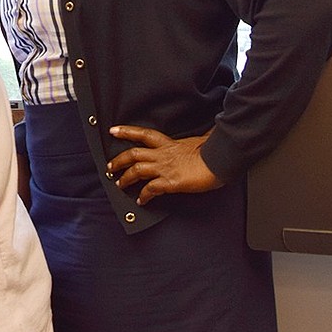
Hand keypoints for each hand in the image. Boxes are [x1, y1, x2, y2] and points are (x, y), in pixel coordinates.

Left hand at [108, 125, 223, 204]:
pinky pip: (150, 189)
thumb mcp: (200, 141)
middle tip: (109, 167)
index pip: (143, 134)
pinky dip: (143, 195)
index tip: (113, 130)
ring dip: (125, 178)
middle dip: (118, 160)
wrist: (221, 160)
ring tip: (119, 184)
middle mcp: (163, 154)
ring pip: (136, 170)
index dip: (126, 131)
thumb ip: (194, 140)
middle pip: (133, 153)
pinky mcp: (170, 182)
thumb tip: (207, 134)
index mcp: (169, 144)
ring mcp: (165, 168)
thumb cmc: (214, 151)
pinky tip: (140, 200)